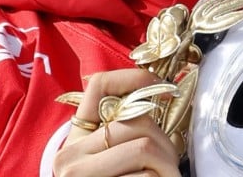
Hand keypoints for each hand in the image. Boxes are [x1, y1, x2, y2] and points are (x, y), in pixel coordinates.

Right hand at [53, 68, 181, 176]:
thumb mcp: (100, 163)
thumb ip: (118, 137)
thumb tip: (159, 99)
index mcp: (74, 139)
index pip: (100, 86)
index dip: (135, 77)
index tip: (164, 87)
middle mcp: (70, 155)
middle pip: (136, 122)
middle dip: (166, 143)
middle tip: (172, 166)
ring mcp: (79, 175)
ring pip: (144, 147)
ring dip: (167, 167)